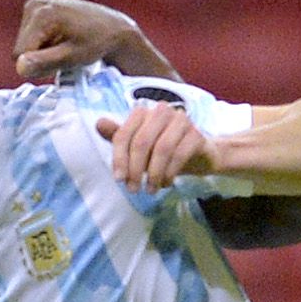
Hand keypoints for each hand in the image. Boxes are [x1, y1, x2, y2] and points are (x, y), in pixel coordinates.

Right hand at [15, 0, 155, 80]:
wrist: (112, 27)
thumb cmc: (96, 43)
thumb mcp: (72, 57)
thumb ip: (45, 62)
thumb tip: (19, 67)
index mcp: (40, 14)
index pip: (19, 55)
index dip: (38, 65)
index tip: (61, 60)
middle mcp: (33, 5)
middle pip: (21, 49)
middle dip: (41, 57)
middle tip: (66, 53)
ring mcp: (34, 6)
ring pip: (25, 45)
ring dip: (44, 51)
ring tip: (66, 45)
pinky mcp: (36, 9)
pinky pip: (30, 38)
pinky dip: (46, 43)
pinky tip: (63, 39)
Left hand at [98, 102, 216, 192]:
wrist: (201, 155)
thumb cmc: (165, 150)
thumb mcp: (140, 148)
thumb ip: (120, 137)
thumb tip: (98, 124)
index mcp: (144, 112)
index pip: (125, 134)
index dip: (119, 158)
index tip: (119, 180)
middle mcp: (162, 111)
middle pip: (142, 141)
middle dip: (136, 169)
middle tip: (134, 189)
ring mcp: (181, 120)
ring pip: (162, 149)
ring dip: (153, 174)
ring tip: (150, 190)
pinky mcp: (196, 134)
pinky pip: (179, 155)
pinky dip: (169, 173)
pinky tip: (166, 183)